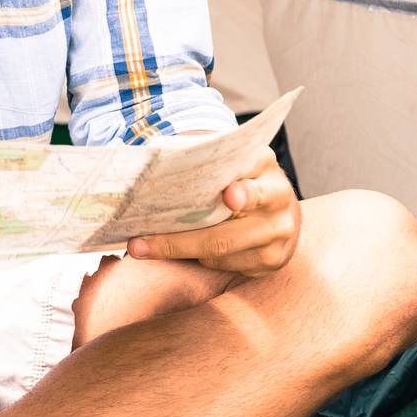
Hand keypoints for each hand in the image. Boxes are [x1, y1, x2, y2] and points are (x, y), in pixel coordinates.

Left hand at [127, 148, 300, 276]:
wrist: (279, 205)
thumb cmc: (238, 173)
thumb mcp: (228, 155)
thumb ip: (202, 151)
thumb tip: (158, 151)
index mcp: (264, 167)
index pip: (252, 182)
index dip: (243, 193)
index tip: (228, 198)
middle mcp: (278, 203)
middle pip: (224, 233)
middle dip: (178, 241)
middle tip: (137, 245)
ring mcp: (278, 236)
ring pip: (221, 252)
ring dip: (178, 251)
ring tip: (141, 247)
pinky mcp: (272, 260)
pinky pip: (227, 265)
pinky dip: (199, 258)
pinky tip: (179, 250)